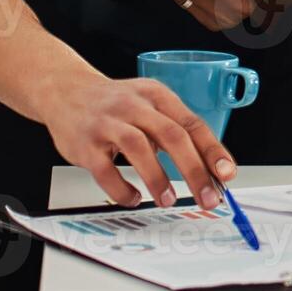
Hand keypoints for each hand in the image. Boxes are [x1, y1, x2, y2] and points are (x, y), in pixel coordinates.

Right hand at [37, 73, 234, 209]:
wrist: (64, 90)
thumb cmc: (114, 104)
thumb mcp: (148, 105)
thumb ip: (173, 131)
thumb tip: (207, 170)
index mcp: (156, 96)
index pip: (192, 123)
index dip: (213, 150)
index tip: (227, 174)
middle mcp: (134, 105)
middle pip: (172, 135)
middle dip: (194, 170)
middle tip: (208, 197)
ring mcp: (108, 123)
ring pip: (138, 148)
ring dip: (158, 178)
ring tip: (169, 200)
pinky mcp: (85, 143)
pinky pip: (105, 170)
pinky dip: (121, 188)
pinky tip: (132, 198)